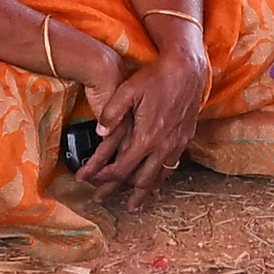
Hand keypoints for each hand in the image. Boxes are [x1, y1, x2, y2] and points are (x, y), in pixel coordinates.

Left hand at [78, 42, 202, 198]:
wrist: (187, 69)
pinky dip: (161, 177)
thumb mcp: (128, 91)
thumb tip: (100, 133)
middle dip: (120, 193)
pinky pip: (171, 166)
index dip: (102, 177)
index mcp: (146, 137)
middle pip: (140, 180)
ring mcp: (176, 144)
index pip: (121, 168)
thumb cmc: (156, 77)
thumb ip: (112, 113)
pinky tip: (157, 180)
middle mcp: (163, 146)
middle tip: (103, 200)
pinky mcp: (185, 138)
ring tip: (135, 204)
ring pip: (159, 177)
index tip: (86, 179)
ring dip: (145, 192)